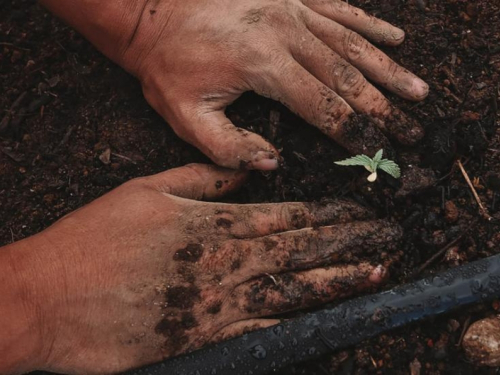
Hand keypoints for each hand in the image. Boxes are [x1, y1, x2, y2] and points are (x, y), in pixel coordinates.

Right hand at [7, 164, 401, 373]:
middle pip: (299, 250)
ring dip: (336, 281)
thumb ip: (203, 178)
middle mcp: (223, 262)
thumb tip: (246, 171)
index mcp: (212, 224)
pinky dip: (296, 322)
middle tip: (388, 239)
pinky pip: (260, 328)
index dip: (329, 214)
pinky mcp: (202, 335)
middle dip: (348, 243)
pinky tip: (326, 317)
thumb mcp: (148, 190)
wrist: (51, 296)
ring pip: (291, 290)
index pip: (286, 216)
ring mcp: (216, 302)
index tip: (360, 212)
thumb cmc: (95, 237)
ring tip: (374, 274)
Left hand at [121, 0, 427, 168]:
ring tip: (418, 91)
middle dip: (383, 108)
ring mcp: (291, 8)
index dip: (354, 132)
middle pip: (348, 76)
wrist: (150, 12)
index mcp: (263, 64)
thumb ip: (228, 148)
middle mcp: (286, 32)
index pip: (322, 106)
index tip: (379, 152)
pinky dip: (369, 24)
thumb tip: (273, 164)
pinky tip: (395, 37)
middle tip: (413, 131)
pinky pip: (340, 8)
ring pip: (352, 42)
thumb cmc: (167, 66)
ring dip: (388, 70)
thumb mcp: (184, 116)